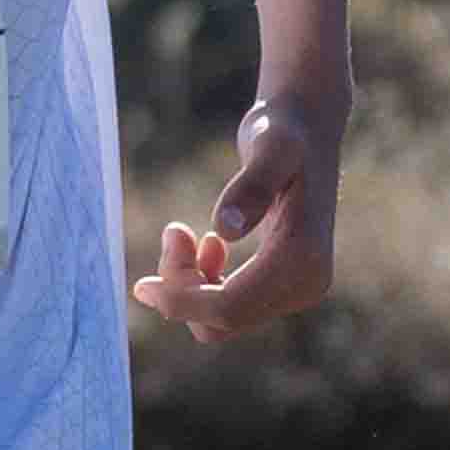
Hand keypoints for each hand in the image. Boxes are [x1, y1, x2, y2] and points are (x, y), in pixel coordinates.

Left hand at [134, 83, 342, 346]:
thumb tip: (226, 229)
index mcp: (304, 260)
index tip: (142, 285)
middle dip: (183, 288)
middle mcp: (307, 285)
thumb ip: (252, 184)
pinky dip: (205, 284)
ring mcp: (298, 289)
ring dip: (190, 284)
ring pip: (223, 318)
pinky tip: (206, 243)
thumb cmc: (284, 132)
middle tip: (173, 230)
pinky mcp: (284, 285)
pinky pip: (232, 307)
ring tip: (181, 231)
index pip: (230, 308)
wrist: (305, 130)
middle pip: (223, 319)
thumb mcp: (270, 147)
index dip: (181, 302)